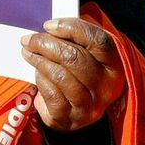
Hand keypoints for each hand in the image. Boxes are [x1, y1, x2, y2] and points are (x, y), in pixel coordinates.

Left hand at [20, 17, 123, 132]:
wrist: (75, 110)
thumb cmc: (78, 73)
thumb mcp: (84, 53)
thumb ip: (74, 39)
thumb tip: (50, 27)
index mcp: (114, 64)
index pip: (98, 41)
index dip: (72, 29)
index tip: (49, 25)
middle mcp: (107, 87)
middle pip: (74, 58)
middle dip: (46, 44)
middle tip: (29, 40)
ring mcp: (91, 106)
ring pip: (60, 76)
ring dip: (39, 61)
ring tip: (29, 53)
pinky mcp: (72, 119)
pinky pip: (51, 94)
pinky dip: (41, 80)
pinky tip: (38, 74)